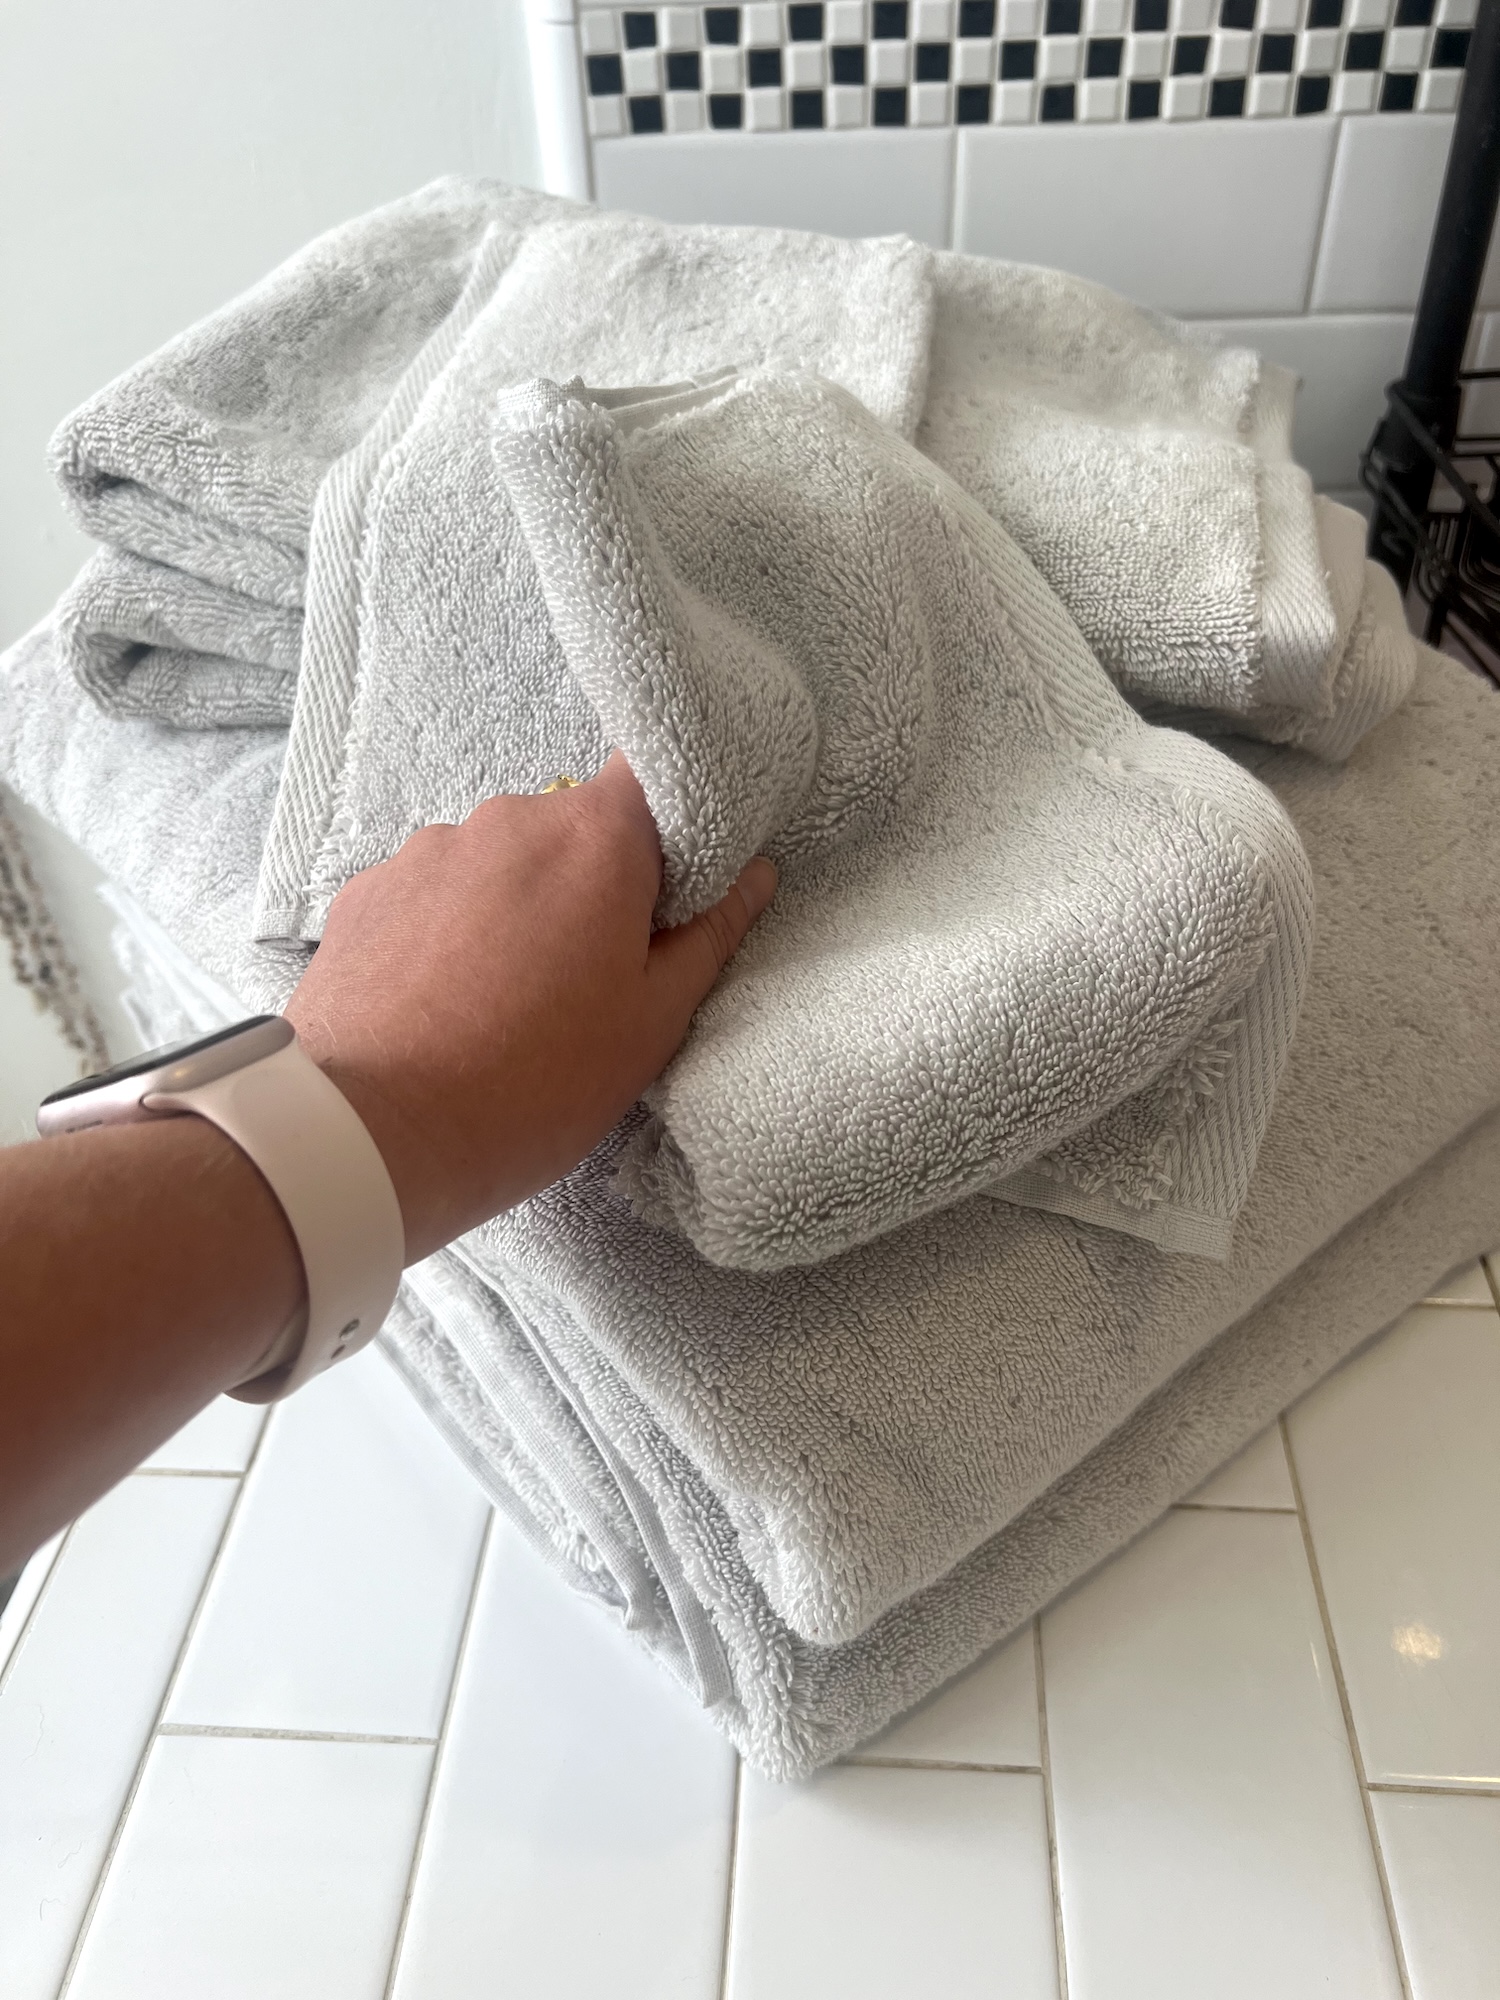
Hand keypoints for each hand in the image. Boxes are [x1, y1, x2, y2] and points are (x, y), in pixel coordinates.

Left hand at [284, 754, 775, 1261]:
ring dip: (514, 908)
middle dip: (589, 883)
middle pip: (572, 827)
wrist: (370, 1134)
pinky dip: (449, 932)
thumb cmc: (532, 1085)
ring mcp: (427, 849)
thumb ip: (710, 936)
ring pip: (498, 862)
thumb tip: (752, 875)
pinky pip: (432, 893)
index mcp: (595, 837)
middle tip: (591, 972)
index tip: (674, 881)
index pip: (650, 772)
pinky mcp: (365, 890)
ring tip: (505, 1002)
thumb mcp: (650, 1024)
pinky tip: (445, 1004)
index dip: (670, 819)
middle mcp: (509, 817)